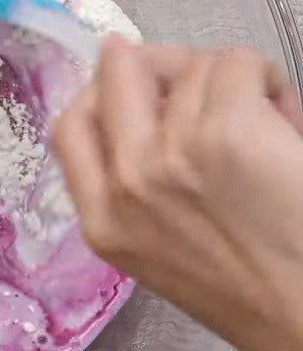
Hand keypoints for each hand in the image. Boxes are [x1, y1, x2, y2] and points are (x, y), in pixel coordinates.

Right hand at [54, 36, 302, 350]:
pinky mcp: (228, 131)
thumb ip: (125, 187)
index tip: (130, 76)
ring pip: (192, 65)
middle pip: (118, 71)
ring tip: (263, 123)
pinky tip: (285, 118)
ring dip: (228, 81)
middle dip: (160, 61)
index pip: (70, 125)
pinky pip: (237, 62)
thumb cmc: (245, 289)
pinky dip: (265, 78)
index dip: (101, 89)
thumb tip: (141, 105)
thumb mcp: (151, 250)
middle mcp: (126, 183)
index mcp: (102, 220)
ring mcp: (171, 154)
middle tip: (201, 79)